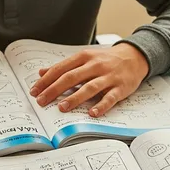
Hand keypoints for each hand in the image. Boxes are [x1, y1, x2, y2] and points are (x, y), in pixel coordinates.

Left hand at [30, 43, 148, 116]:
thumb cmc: (106, 59)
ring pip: (89, 87)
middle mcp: (95, 65)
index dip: (46, 80)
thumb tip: (42, 72)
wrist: (134, 56)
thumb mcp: (85, 58)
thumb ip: (64, 66)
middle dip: (54, 90)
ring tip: (62, 107)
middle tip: (42, 101)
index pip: (61, 69)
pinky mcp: (121, 87)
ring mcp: (108, 76)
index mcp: (84, 57)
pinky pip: (110, 97)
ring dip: (75, 98)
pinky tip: (92, 113)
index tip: (34, 91)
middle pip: (71, 78)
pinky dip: (101, 105)